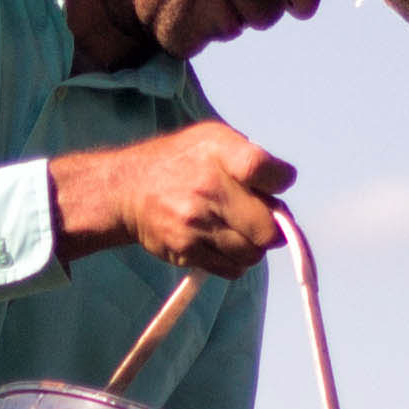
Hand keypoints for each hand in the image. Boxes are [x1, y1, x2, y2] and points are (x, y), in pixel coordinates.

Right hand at [50, 122, 293, 273]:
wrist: (126, 189)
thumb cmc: (180, 162)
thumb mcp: (213, 139)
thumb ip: (251, 159)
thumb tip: (282, 197)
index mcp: (219, 152)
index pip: (269, 172)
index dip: (280, 181)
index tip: (275, 183)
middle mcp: (208, 188)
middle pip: (268, 228)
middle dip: (272, 227)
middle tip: (260, 218)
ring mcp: (196, 222)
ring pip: (252, 253)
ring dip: (252, 246)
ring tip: (236, 229)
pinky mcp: (186, 249)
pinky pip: (232, 268)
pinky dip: (234, 260)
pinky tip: (220, 242)